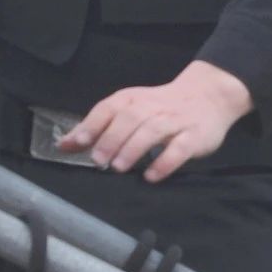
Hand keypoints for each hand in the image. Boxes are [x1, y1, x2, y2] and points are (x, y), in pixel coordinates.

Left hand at [67, 60, 252, 181]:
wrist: (208, 95)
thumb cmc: (160, 106)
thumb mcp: (129, 110)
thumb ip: (98, 127)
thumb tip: (64, 144)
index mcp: (133, 100)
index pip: (109, 108)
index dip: (93, 124)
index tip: (79, 142)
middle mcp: (152, 107)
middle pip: (129, 119)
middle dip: (112, 139)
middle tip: (99, 161)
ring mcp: (174, 121)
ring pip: (152, 131)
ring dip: (133, 149)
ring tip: (119, 167)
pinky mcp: (194, 136)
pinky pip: (179, 149)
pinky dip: (165, 162)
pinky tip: (152, 176)